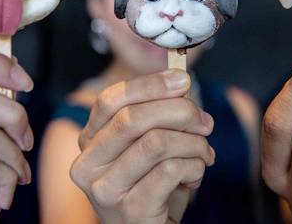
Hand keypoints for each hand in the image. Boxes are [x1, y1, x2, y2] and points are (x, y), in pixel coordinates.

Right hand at [70, 70, 215, 223]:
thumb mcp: (147, 146)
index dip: (149, 85)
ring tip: (204, 153)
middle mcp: (87, 165)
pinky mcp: (131, 210)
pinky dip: (194, 167)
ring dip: (193, 144)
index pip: (111, 99)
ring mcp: (105, 190)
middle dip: (179, 112)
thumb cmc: (151, 187)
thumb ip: (156, 115)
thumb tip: (180, 82)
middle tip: (204, 122)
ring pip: (156, 142)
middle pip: (133, 118)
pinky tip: (196, 175)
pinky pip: (170, 170)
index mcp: (89, 141)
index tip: (182, 80)